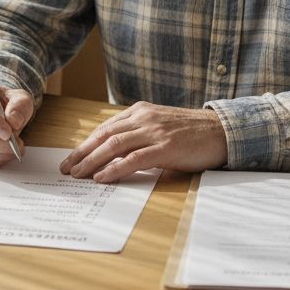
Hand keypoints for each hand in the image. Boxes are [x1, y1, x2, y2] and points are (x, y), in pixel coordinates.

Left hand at [59, 102, 227, 182]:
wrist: (222, 131)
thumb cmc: (192, 132)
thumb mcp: (161, 126)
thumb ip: (140, 134)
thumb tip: (115, 154)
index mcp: (141, 111)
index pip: (105, 128)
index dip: (86, 143)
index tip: (72, 157)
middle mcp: (144, 118)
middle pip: (104, 136)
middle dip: (82, 153)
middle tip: (67, 168)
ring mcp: (154, 132)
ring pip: (113, 146)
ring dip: (92, 161)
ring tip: (78, 175)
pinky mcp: (165, 147)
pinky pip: (133, 159)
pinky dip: (114, 169)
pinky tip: (102, 178)